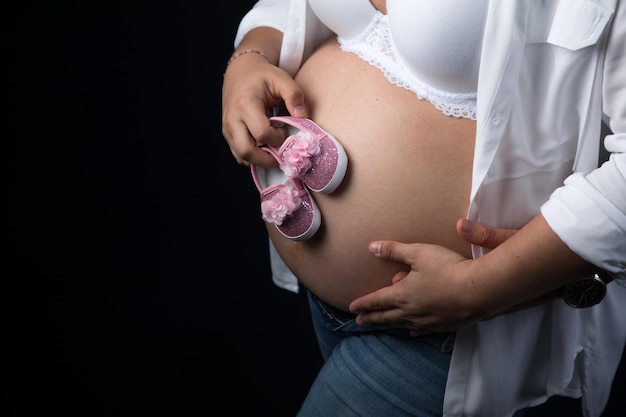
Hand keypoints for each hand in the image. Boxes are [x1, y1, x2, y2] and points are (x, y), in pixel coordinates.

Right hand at [222, 44, 307, 167]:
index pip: (263, 134)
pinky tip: (263, 147)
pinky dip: (252, 157)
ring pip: (241, 157)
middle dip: (266, 158)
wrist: (240, 71)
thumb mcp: (281, 78)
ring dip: (259, 159)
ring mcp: (227, 128)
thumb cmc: (263, 76)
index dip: (278, 137)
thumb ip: (294, 95)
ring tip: (272, 147)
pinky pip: (238, 155)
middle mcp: (232, 119)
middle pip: (246, 151)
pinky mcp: (227, 134)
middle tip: (280, 152)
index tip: (284, 128)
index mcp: (245, 104)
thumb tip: (302, 117)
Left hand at [348, 219, 519, 333]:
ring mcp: (428, 321)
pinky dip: (413, 329)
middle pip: (386, 317)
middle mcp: (411, 311)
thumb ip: (393, 251)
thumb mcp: (418, 253)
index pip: (376, 301)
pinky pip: (423, 329)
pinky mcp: (443, 325)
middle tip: (359, 322)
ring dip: (389, 325)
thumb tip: (371, 247)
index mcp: (402, 295)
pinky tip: (413, 330)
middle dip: (371, 318)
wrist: (479, 290)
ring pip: (402, 324)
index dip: (363, 303)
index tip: (351, 308)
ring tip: (382, 326)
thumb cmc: (447, 268)